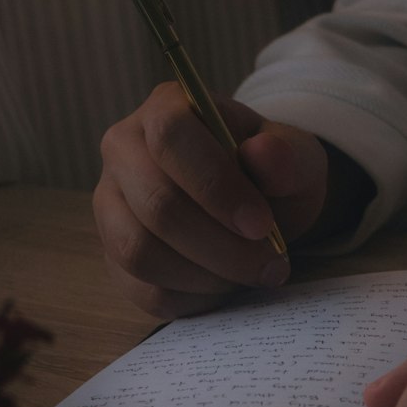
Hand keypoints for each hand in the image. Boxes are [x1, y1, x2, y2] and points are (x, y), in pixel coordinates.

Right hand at [94, 82, 330, 317]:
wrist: (256, 209)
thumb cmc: (270, 175)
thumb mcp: (295, 158)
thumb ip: (287, 156)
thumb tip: (266, 155)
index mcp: (165, 109)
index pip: (170, 137)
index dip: (216, 186)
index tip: (262, 225)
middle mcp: (123, 151)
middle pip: (156, 205)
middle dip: (222, 246)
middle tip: (270, 263)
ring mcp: (110, 206)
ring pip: (140, 253)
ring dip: (208, 276)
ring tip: (251, 273)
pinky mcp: (114, 255)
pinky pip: (143, 289)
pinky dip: (194, 298)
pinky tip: (226, 284)